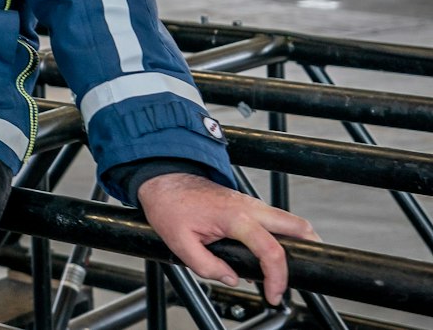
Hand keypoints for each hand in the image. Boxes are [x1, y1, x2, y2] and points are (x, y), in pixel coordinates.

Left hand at [137, 173, 319, 304]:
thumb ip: (207, 266)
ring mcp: (251, 203)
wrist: (164, 179)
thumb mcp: (180, 243)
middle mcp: (250, 207)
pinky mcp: (248, 205)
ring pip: (289, 221)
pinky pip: (274, 221)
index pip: (271, 250)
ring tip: (284, 270)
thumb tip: (231, 279)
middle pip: (297, 226)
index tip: (274, 294)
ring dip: (296, 243)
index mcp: (235, 217)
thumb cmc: (170, 206)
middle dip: (310, 250)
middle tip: (302, 274)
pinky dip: (281, 237)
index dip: (277, 277)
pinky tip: (268, 255)